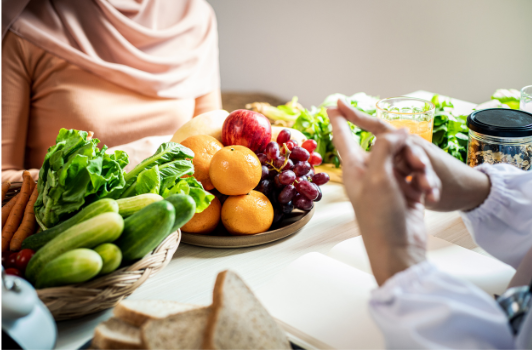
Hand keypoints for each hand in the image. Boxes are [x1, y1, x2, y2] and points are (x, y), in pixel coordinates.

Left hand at [329, 104, 436, 285]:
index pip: (344, 138)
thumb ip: (386, 148)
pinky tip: (429, 196)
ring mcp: (389, 182)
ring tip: (425, 187)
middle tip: (417, 164)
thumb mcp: (378, 178)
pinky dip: (426, 183)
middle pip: (388, 145)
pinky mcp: (406, 192)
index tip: (332, 104)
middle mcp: (370, 173)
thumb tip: (398, 131)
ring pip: (408, 159)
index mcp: (355, 168)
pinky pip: (418, 176)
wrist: (399, 249)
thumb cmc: (380, 217)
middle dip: (407, 151)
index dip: (339, 120)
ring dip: (421, 170)